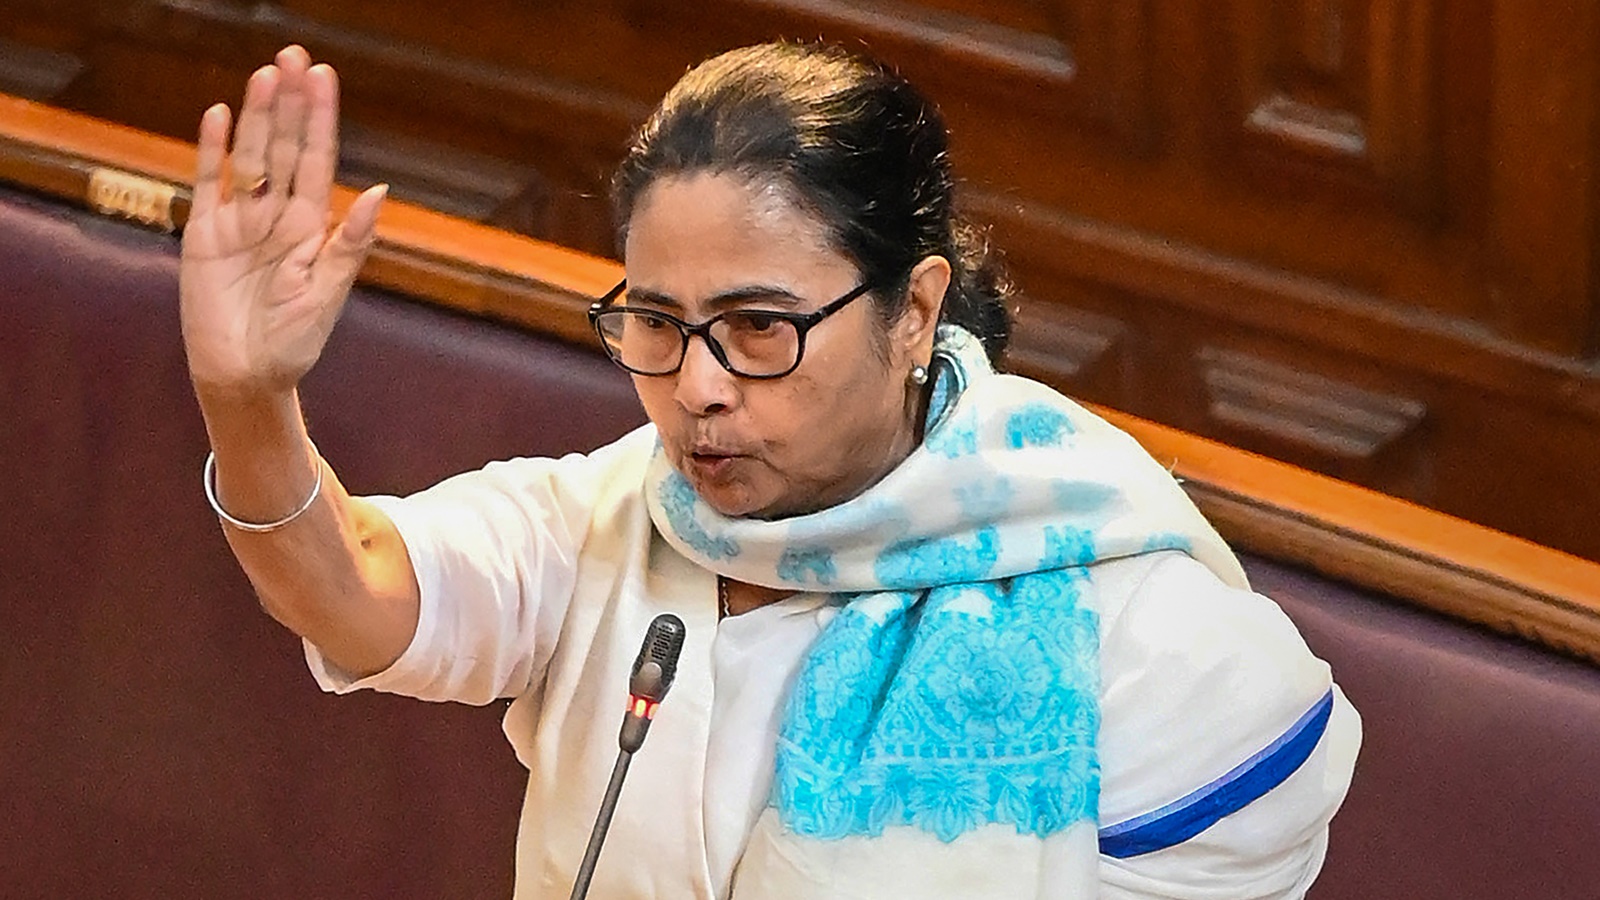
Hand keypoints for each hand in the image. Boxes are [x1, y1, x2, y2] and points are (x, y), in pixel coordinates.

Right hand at [180, 45, 386, 396]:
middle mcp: (276, 216)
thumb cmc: (294, 342)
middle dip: (289, 103)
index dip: (321, 119)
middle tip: (294, 55)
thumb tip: (378, 190)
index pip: (317, 160)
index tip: (325, 77)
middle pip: (283, 147)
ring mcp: (239, 222)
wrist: (245, 377)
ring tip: (265, 74)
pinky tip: (217, 114)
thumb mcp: (329, 293)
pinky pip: (208, 184)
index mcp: (312, 227)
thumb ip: (351, 243)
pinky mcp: (204, 236)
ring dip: (255, 116)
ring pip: (248, 156)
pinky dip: (212, 150)